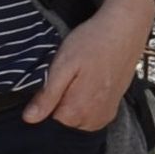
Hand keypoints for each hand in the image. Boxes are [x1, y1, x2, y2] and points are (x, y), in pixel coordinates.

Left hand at [23, 0, 154, 131]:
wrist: (125, 30)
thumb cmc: (93, 42)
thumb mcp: (63, 65)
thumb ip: (47, 95)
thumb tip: (30, 118)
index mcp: (76, 111)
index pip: (46, 123)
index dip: (43, 103)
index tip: (48, 85)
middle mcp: (93, 119)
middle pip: (62, 123)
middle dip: (58, 104)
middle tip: (65, 77)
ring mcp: (104, 115)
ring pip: (76, 121)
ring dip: (71, 104)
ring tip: (78, 79)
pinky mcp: (112, 108)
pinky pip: (90, 116)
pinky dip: (84, 105)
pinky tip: (86, 84)